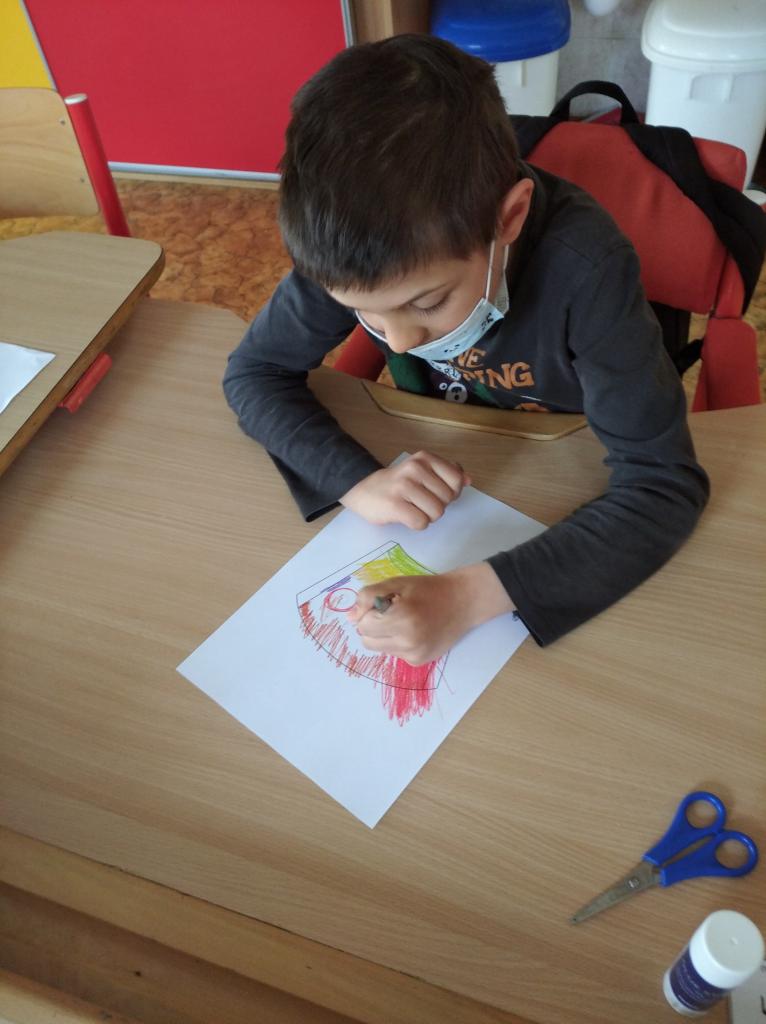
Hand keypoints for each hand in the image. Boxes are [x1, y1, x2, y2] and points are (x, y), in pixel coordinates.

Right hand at [339, 451, 470, 529]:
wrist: (362, 489)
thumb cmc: (398, 483)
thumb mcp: (422, 470)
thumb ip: (446, 473)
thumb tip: (468, 480)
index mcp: (425, 458)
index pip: (457, 481)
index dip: (451, 493)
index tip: (436, 493)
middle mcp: (416, 468)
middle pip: (447, 500)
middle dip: (437, 506)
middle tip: (419, 502)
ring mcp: (404, 486)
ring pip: (436, 513)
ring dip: (427, 517)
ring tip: (413, 509)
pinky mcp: (394, 505)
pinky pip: (421, 522)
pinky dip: (416, 524)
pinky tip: (405, 517)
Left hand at [347, 563, 514, 664]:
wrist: (463, 602)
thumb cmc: (428, 589)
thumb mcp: (396, 583)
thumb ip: (369, 597)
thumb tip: (349, 618)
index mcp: (402, 618)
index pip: (363, 625)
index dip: (369, 611)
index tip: (384, 603)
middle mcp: (408, 642)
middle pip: (367, 640)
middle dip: (372, 626)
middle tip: (391, 611)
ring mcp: (414, 655)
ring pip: (379, 648)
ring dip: (383, 635)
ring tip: (403, 621)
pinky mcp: (419, 661)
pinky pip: (394, 653)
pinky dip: (397, 642)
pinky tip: (414, 631)